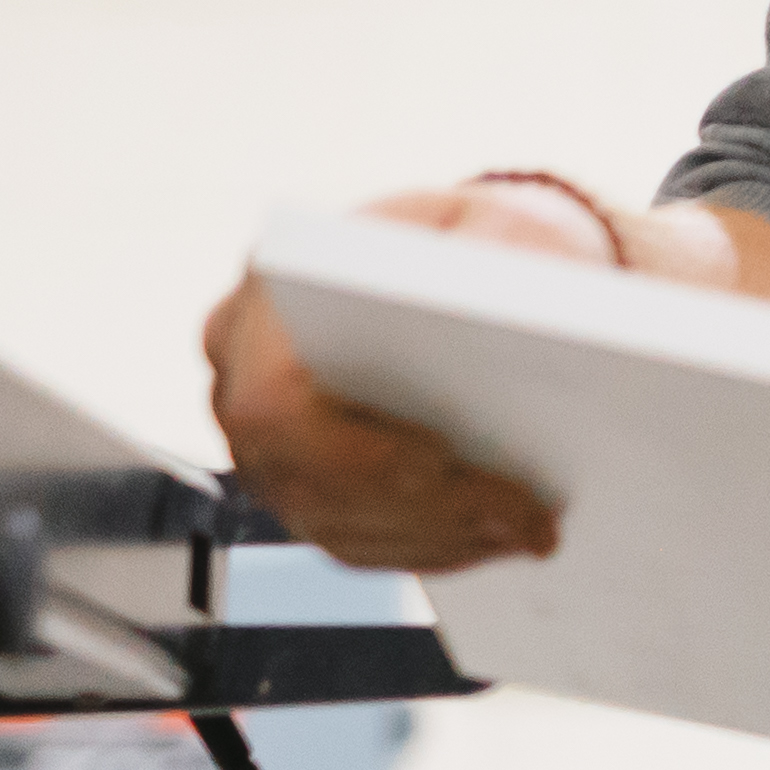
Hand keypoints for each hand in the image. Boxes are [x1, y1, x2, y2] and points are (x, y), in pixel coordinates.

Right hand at [202, 178, 725, 569]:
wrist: (446, 265)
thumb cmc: (464, 235)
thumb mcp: (490, 221)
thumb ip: (495, 258)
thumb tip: (520, 324)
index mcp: (267, 298)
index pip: (278, 404)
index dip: (363, 452)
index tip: (453, 462)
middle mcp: (240, 375)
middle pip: (311, 480)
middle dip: (428, 508)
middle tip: (528, 520)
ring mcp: (256, 441)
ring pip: (333, 523)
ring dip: (439, 538)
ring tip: (529, 532)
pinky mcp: (292, 484)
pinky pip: (348, 539)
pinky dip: (427, 547)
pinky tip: (495, 537)